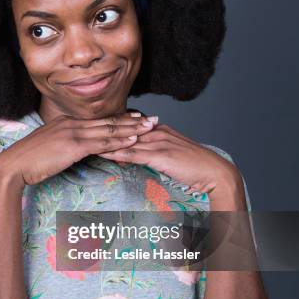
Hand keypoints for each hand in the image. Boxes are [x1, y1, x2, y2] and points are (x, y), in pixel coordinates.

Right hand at [0, 111, 156, 186]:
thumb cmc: (28, 161)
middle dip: (133, 120)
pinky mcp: (73, 146)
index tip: (137, 117)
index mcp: (66, 122)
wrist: (14, 165)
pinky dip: (119, 141)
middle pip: (108, 121)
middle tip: (152, 119)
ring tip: (150, 127)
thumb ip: (65, 145)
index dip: (120, 119)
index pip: (99, 120)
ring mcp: (73, 133)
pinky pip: (101, 143)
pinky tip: (133, 140)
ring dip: (132, 128)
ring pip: (108, 130)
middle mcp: (72, 124)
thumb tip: (77, 150)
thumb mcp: (50, 148)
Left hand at [98, 121, 238, 194]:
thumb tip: (134, 155)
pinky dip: (118, 153)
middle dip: (103, 131)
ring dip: (106, 141)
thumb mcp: (172, 156)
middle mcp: (158, 132)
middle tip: (82, 130)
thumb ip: (153, 153)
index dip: (111, 127)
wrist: (215, 172)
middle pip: (125, 130)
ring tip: (86, 141)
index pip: (130, 126)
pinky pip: (135, 154)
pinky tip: (104, 154)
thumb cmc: (196, 167)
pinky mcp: (161, 155)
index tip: (92, 127)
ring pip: (126, 141)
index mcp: (160, 130)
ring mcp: (160, 142)